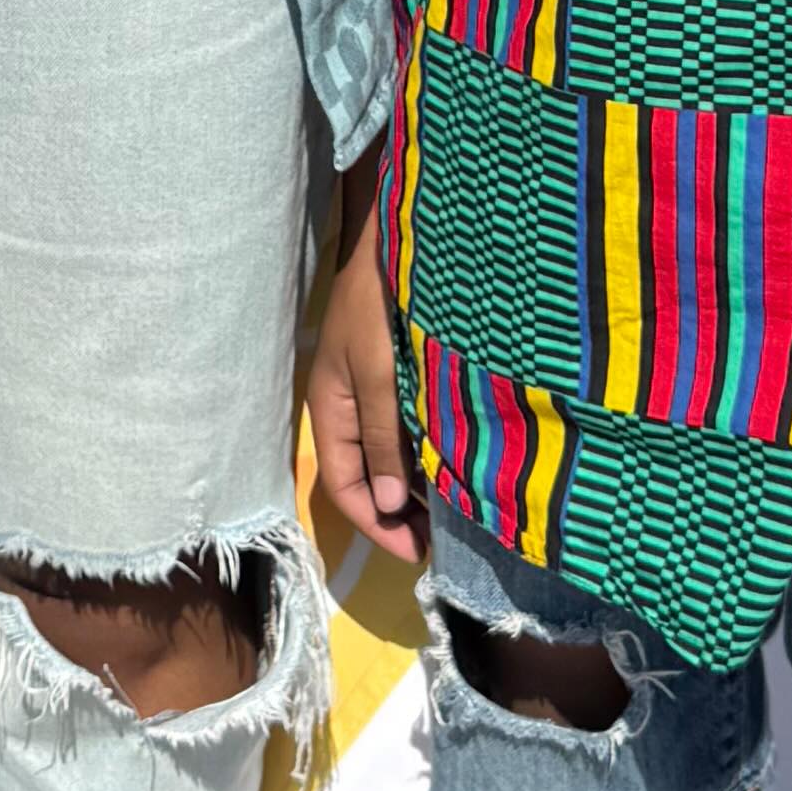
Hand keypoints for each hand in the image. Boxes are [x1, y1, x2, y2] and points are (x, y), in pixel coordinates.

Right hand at [308, 189, 422, 561]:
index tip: (420, 553)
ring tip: (456, 509)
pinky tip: (458, 462)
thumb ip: (382, 438)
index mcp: (333, 411)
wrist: (393, 236)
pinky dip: (429, 453)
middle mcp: (351, 409)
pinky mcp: (400, 376)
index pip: (345, 490)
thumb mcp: (377, 373)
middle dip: (400, 514)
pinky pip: (410, 430)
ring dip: (416, 485)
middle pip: (368, 479)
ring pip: (392, 456)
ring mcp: (376, 393)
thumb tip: (386, 506)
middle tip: (443, 539)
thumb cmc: (378, 304)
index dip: (378, 527)